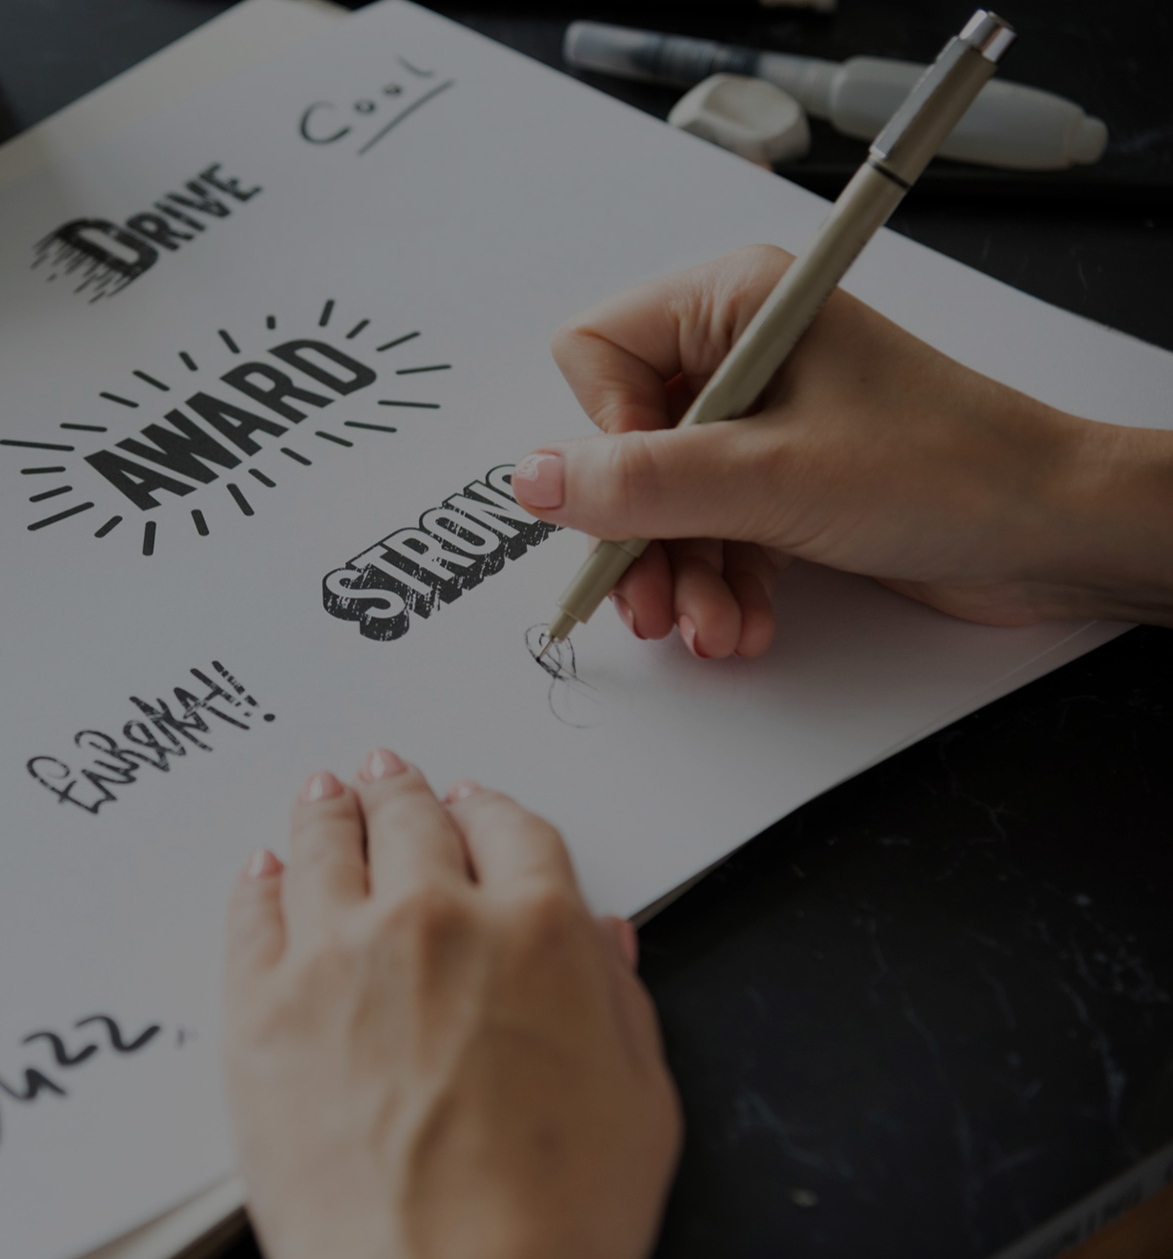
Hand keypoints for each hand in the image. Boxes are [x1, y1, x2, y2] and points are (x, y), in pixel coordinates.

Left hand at [223, 749, 679, 1258]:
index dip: (492, 810)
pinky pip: (253, 910)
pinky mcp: (260, 1002)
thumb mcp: (640, 1105)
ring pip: (325, 846)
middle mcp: (433, 917)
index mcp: (538, 930)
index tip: (475, 803)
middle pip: (412, 822)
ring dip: (328, 811)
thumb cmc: (551, 1221)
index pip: (512, 830)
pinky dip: (261, 878)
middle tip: (387, 773)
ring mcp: (337, 952)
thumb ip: (617, 1000)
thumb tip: (600, 939)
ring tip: (324, 794)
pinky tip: (265, 868)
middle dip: (402, 791)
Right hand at [514, 246, 1172, 656]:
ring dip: (682, 577)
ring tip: (716, 630)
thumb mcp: (770, 479)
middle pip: (623, 443)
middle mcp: (739, 351)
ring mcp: (761, 421)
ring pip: (663, 503)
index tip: (645, 496)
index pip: (596, 352)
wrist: (1055, 533)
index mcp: (734, 302)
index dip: (606, 436)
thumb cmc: (947, 470)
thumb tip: (529, 481)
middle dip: (642, 537)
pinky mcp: (782, 480)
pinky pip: (709, 532)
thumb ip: (638, 484)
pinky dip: (720, 584)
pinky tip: (746, 625)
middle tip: (653, 605)